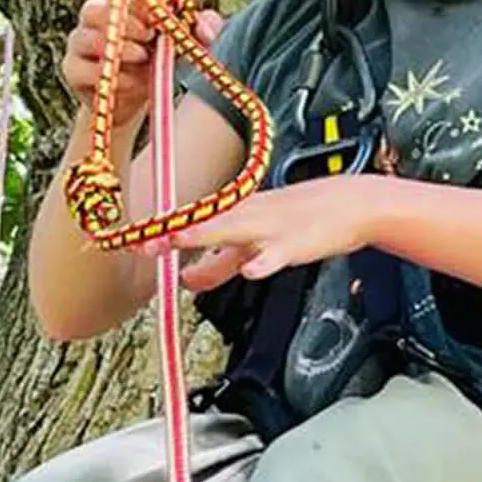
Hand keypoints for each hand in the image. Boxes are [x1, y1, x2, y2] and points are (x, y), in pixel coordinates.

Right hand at [62, 0, 223, 128]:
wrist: (136, 100)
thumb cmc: (159, 61)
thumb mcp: (185, 44)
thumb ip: (202, 29)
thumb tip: (205, 28)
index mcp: (119, 1)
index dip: (142, 2)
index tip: (161, 19)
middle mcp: (93, 17)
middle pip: (95, 8)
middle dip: (126, 23)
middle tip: (150, 37)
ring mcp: (79, 43)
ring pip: (86, 37)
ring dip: (119, 48)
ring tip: (142, 57)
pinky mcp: (72, 70)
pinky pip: (84, 69)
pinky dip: (112, 75)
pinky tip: (131, 82)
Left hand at [150, 175, 377, 290]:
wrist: (351, 203)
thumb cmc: (303, 220)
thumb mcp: (254, 243)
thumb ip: (219, 262)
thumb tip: (184, 278)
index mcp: (236, 214)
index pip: (193, 221)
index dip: (162, 231)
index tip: (130, 241)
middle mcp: (248, 215)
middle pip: (205, 224)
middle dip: (174, 233)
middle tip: (144, 243)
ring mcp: (273, 227)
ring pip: (236, 230)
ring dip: (208, 236)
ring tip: (182, 240)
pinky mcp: (299, 242)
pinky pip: (279, 253)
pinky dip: (265, 261)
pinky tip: (253, 270)